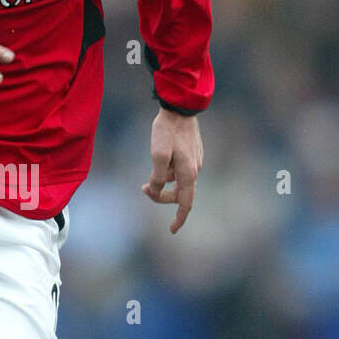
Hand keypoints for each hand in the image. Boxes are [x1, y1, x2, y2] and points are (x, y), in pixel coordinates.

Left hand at [142, 108, 203, 233]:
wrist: (180, 108)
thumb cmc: (167, 130)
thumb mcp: (158, 154)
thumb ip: (157, 176)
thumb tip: (155, 189)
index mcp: (188, 173)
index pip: (185, 204)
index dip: (179, 218)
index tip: (172, 230)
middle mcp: (195, 170)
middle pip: (179, 194)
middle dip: (161, 196)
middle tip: (142, 188)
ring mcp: (195, 161)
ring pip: (177, 181)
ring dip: (163, 180)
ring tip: (151, 162)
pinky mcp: (192, 153)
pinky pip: (180, 170)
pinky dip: (168, 170)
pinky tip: (161, 155)